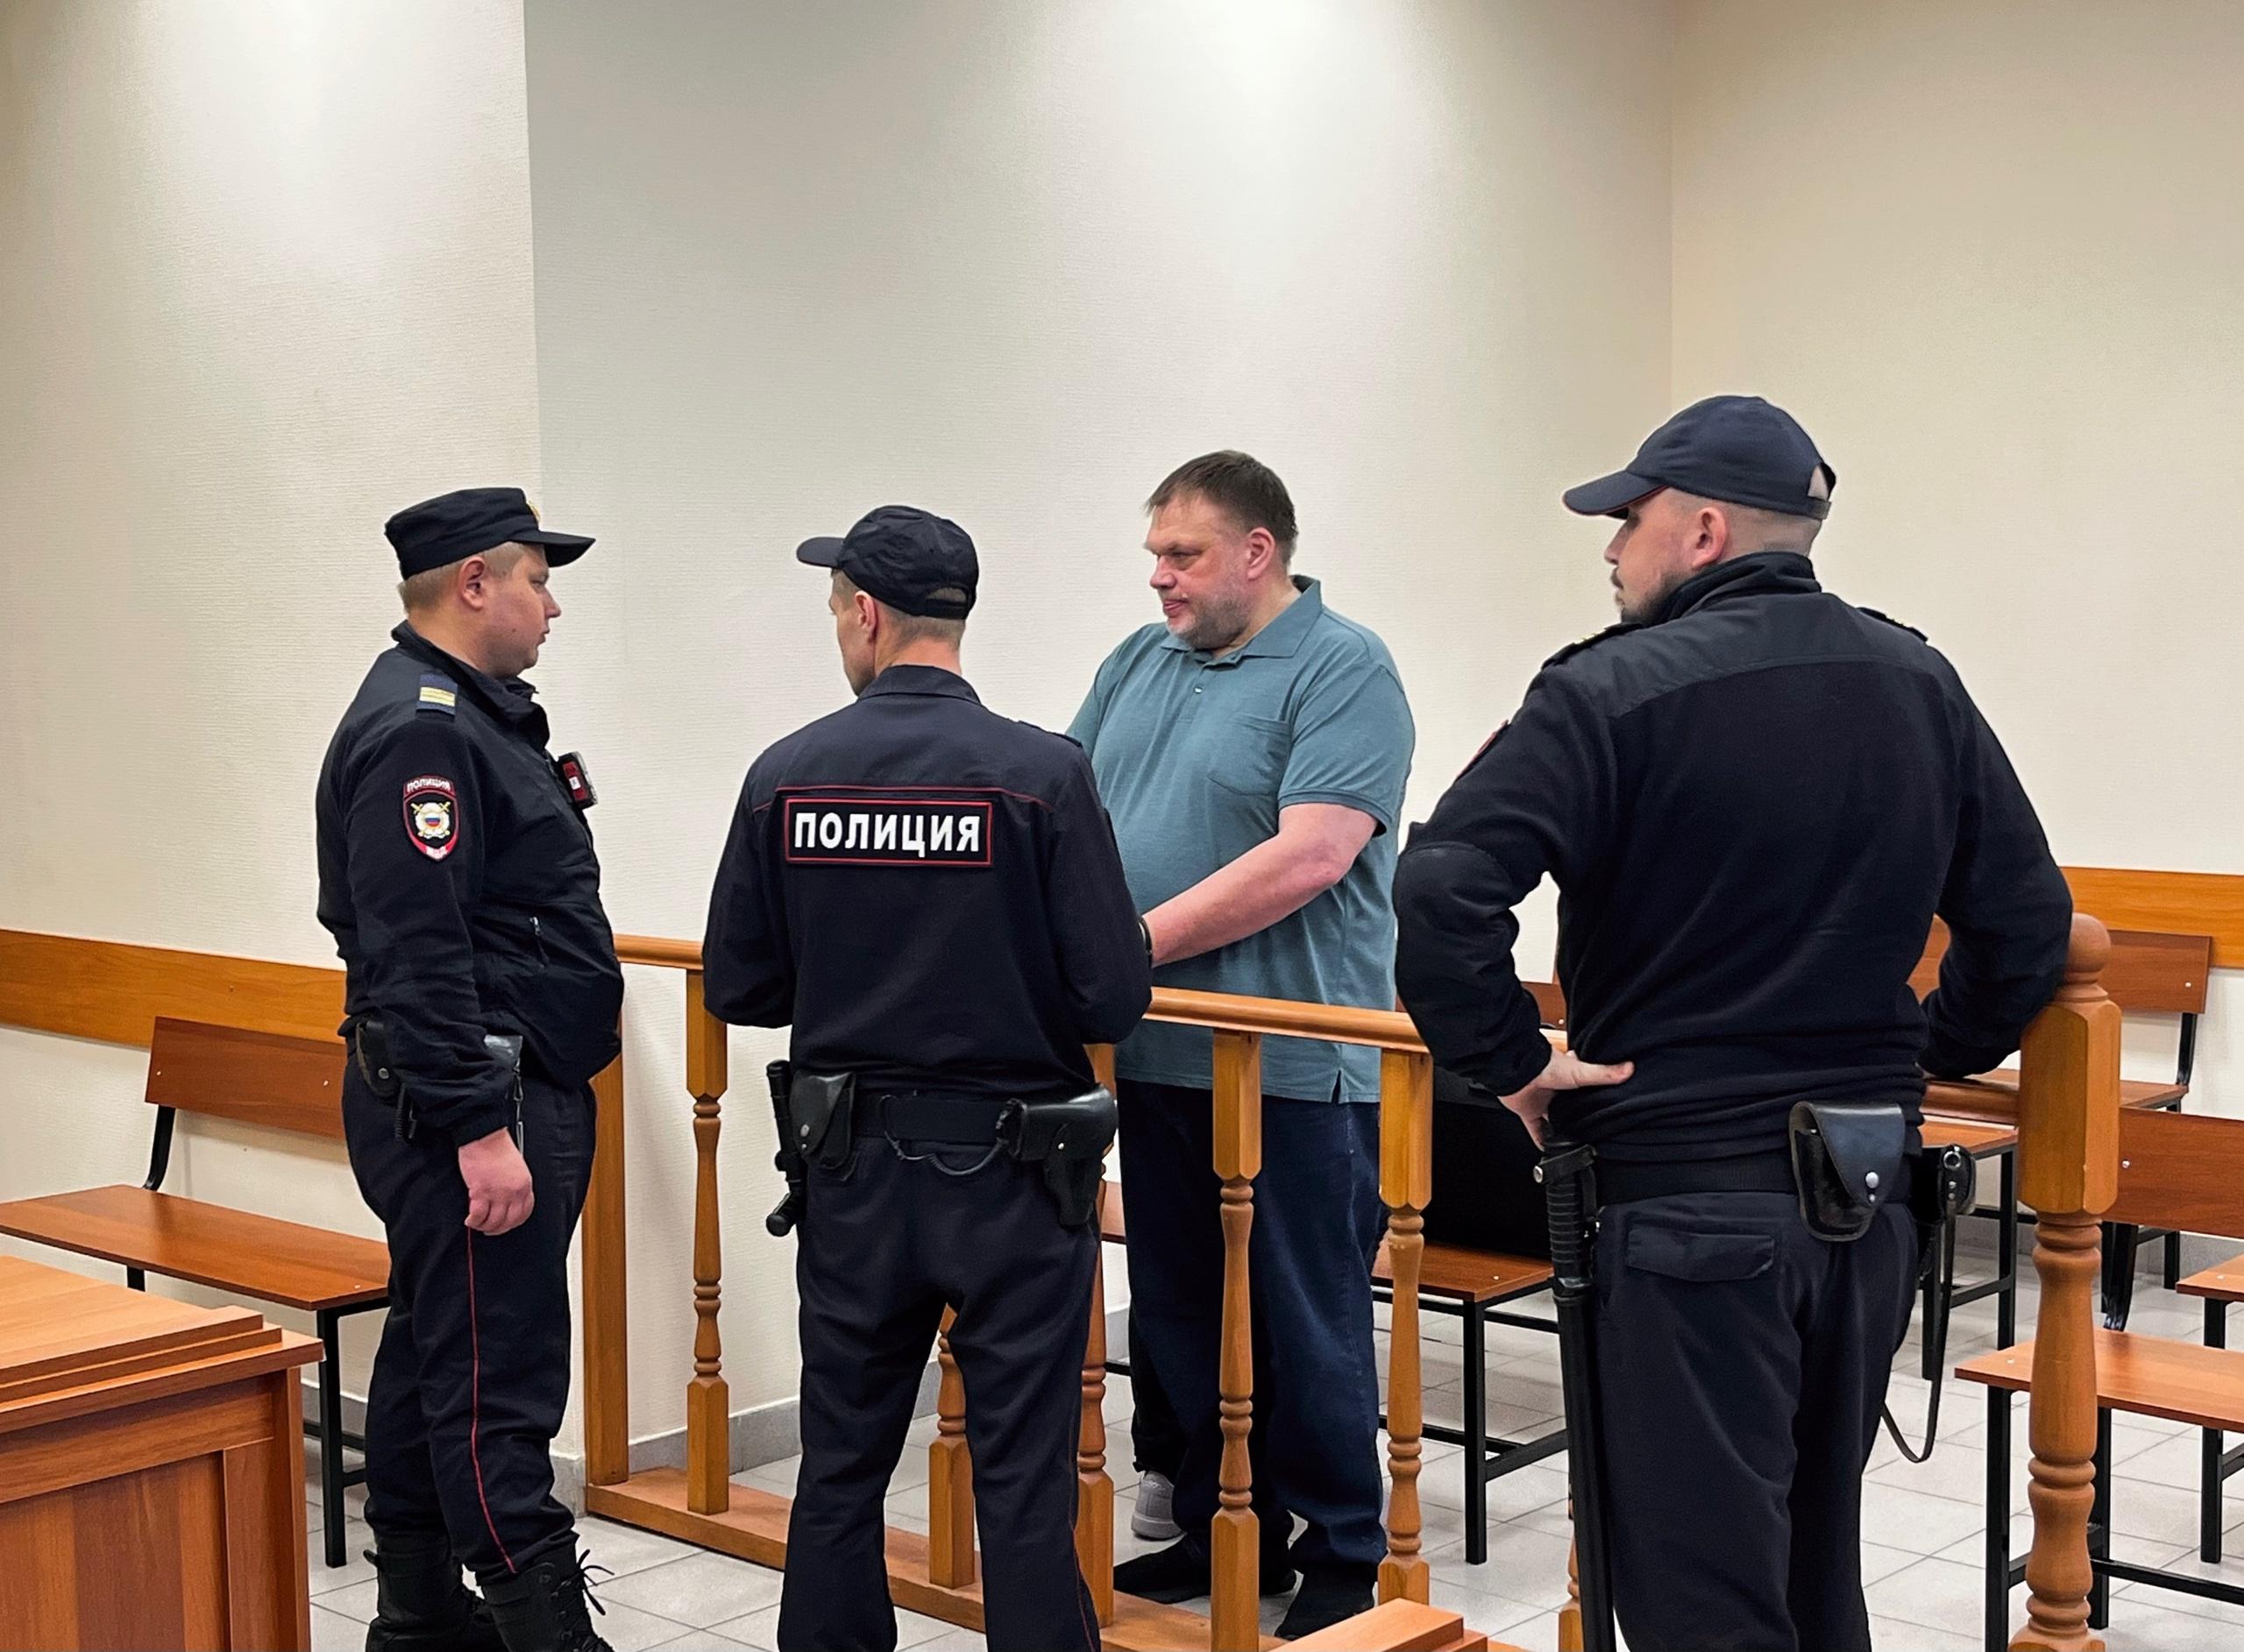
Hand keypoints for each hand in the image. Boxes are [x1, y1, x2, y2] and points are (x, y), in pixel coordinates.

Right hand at [459, 1128, 534, 1234]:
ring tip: (477, 1224)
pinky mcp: (481, 1192)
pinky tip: (469, 1220)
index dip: (513, 1223)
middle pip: (508, 1222)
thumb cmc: (497, 1148)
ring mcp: (498, 1194)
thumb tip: (506, 1203)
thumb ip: (514, 1186)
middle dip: (497, 1229)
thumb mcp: (516, 1169)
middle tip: (489, 1229)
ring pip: (493, 1222)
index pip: (524, 1213)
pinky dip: (473, 1221)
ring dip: (483, 1226)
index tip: (506, 1225)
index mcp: (525, 1185)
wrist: (485, 1136)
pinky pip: (478, 1216)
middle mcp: (514, 1192)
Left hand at [1500, 1049, 1635, 1148]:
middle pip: (1569, 1105)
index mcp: (1568, 1077)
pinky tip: (1549, 1151)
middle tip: (1591, 1130)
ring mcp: (1541, 1101)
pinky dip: (1542, 1141)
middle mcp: (1555, 1090)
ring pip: (1553, 1119)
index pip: (1585, 1086)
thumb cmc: (1546, 1067)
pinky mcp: (1528, 1112)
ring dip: (1561, 1129)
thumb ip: (1604, 1074)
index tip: (1604, 1106)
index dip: (1593, 1095)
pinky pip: (1536, 1130)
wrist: (1516, 1072)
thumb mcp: (1581, 1071)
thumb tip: (1630, 1068)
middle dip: (1576, 1115)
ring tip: (1574, 1143)